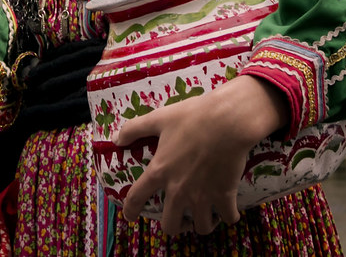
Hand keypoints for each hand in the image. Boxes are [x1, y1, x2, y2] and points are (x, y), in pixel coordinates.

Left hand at [115, 75, 288, 235]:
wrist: (227, 120)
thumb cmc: (191, 117)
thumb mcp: (158, 119)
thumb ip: (134, 129)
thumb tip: (117, 139)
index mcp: (159, 172)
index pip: (136, 198)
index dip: (131, 211)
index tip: (131, 217)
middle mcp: (179, 190)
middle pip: (170, 226)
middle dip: (173, 226)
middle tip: (179, 217)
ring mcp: (203, 196)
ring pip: (201, 228)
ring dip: (201, 224)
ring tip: (204, 214)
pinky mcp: (225, 195)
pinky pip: (228, 217)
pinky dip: (229, 216)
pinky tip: (228, 209)